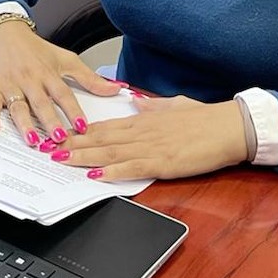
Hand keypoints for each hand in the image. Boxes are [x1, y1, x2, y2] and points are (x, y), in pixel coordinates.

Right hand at [0, 19, 123, 146]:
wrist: (4, 31)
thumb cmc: (35, 49)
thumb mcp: (65, 59)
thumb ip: (89, 78)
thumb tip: (115, 88)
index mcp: (49, 73)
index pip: (64, 94)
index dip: (74, 110)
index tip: (83, 126)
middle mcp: (30, 79)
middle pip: (42, 103)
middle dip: (50, 120)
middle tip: (59, 137)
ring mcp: (11, 84)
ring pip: (18, 106)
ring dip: (25, 124)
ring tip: (33, 141)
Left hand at [52, 95, 247, 181]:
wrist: (230, 126)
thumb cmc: (206, 118)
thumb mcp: (175, 106)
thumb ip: (153, 107)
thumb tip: (138, 103)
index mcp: (144, 119)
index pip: (105, 126)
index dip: (80, 131)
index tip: (59, 133)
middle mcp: (142, 131)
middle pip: (100, 138)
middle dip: (71, 144)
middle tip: (47, 148)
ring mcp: (151, 146)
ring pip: (110, 151)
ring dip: (83, 156)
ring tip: (60, 159)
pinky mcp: (164, 162)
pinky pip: (133, 167)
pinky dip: (113, 171)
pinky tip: (96, 174)